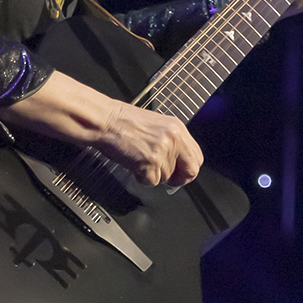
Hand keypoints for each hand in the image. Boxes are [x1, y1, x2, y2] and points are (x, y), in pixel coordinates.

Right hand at [0, 71, 202, 186]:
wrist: (104, 121)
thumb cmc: (123, 122)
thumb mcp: (157, 126)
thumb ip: (171, 142)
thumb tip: (178, 163)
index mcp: (178, 128)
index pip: (197, 156)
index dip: (189, 168)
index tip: (179, 173)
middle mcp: (175, 138)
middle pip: (191, 171)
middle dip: (178, 178)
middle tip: (163, 175)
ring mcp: (163, 151)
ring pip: (166, 177)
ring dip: (152, 174)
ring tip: (138, 159)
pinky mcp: (150, 162)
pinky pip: (151, 181)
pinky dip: (141, 177)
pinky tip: (132, 163)